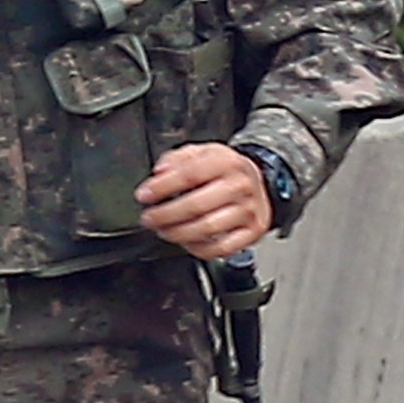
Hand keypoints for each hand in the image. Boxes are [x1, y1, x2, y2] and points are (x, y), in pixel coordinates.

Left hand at [138, 143, 273, 260]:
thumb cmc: (224, 171)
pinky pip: (221, 248)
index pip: (189, 175)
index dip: (162, 187)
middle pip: (196, 205)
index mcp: (226, 162)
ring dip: (177, 233)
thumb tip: (160, 172)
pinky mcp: (252, 231)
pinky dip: (198, 249)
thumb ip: (177, 159)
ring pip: (206, 228)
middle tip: (149, 218)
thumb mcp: (202, 153)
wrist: (259, 181)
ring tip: (163, 230)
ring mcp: (248, 210)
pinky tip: (186, 242)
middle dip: (164, 215)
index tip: (144, 195)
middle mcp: (240, 186)